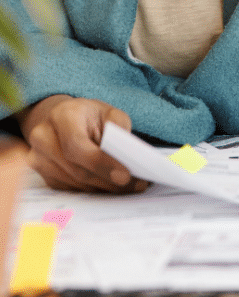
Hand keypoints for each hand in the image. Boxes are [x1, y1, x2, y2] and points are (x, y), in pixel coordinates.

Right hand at [16, 94, 147, 192]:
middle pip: (77, 169)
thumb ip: (119, 128)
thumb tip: (129, 155)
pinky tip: (110, 185)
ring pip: (75, 182)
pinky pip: (70, 188)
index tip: (125, 176)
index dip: (101, 163)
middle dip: (108, 180)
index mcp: (62, 115)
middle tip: (135, 185)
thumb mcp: (109, 112)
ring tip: (129, 186)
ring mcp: (39, 158)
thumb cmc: (89, 115)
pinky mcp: (43, 174)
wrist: (62, 118)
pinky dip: (93, 189)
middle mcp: (44, 137)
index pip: (77, 146)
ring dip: (103, 187)